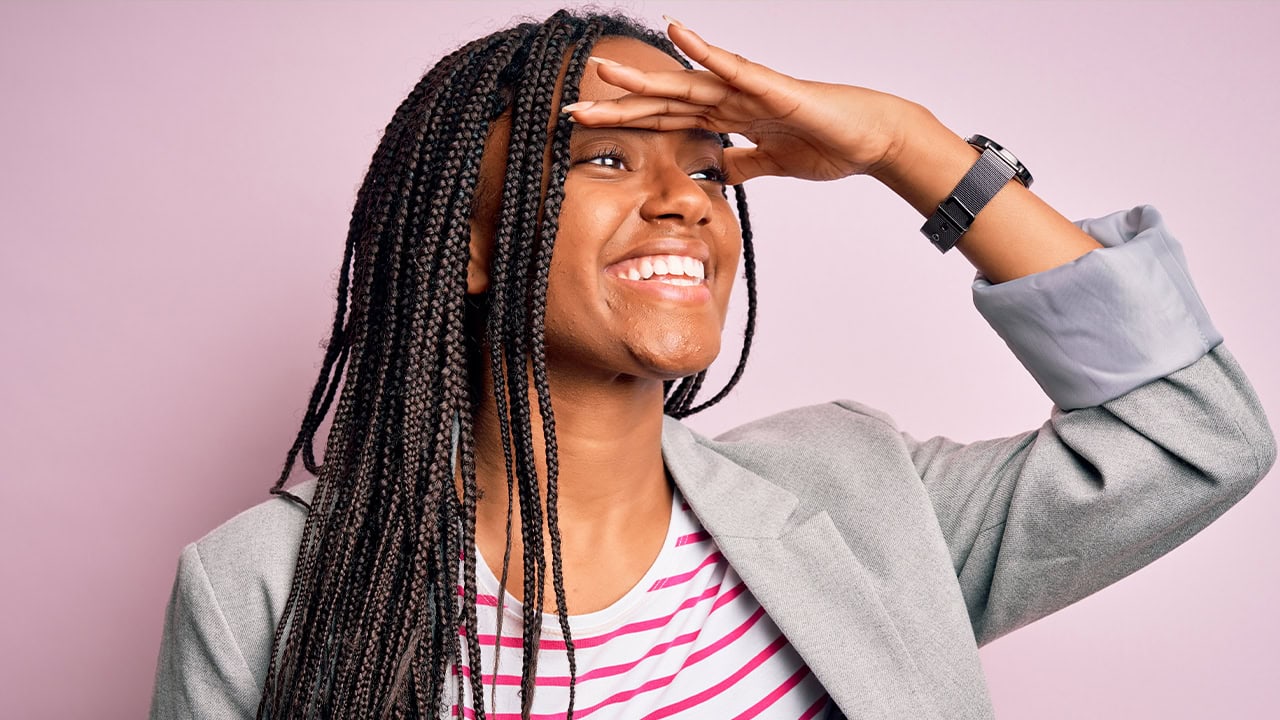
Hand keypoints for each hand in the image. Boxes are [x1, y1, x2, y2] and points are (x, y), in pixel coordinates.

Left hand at [564, 18, 915, 184]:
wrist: (873, 139)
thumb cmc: (830, 145)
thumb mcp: (773, 165)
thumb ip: (744, 164)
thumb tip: (719, 171)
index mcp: (727, 119)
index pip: (664, 122)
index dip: (625, 125)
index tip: (585, 130)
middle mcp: (729, 100)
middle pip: (662, 103)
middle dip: (617, 108)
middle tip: (570, 109)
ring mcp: (748, 91)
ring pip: (686, 83)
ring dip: (645, 79)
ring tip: (604, 70)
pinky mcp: (773, 87)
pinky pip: (734, 67)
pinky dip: (706, 51)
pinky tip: (679, 32)